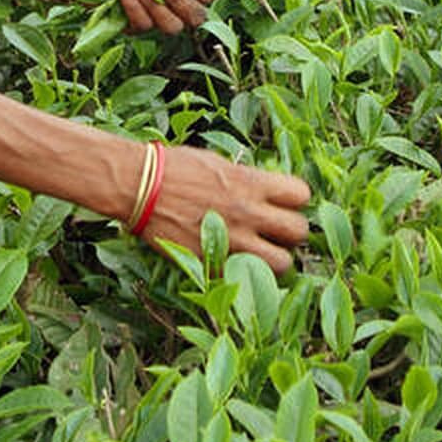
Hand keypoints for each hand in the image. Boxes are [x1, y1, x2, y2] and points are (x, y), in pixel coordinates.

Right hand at [137, 144, 311, 272]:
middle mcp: (248, 212)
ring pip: (282, 264)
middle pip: (299, 231)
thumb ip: (247, 181)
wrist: (140, 186)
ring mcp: (232, 240)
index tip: (284, 204)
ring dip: (276, 260)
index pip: (301, 195)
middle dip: (291, 233)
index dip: (295, 201)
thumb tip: (264, 192)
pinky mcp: (212, 262)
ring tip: (262, 256)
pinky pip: (244, 278)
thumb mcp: (219, 163)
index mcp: (251, 183)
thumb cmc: (175, 168)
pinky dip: (242, 275)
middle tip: (277, 233)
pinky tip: (234, 266)